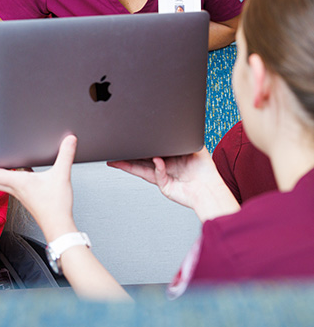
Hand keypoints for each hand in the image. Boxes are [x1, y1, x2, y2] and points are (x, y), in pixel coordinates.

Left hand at [0, 135, 78, 240]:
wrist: (58, 226)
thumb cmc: (56, 206)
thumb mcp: (62, 175)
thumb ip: (66, 155)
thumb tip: (69, 140)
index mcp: (18, 182)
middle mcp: (16, 189)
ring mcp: (20, 194)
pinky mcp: (26, 197)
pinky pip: (10, 186)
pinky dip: (8, 177)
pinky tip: (20, 171)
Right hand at [108, 147, 239, 221]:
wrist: (211, 190)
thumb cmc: (206, 171)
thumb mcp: (194, 146)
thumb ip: (180, 138)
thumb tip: (164, 136)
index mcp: (169, 156)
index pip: (150, 150)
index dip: (139, 146)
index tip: (128, 141)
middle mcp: (164, 166)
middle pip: (140, 160)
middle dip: (126, 156)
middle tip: (115, 152)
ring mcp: (162, 177)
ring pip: (141, 169)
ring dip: (128, 165)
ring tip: (116, 160)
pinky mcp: (164, 186)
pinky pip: (157, 175)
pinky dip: (157, 168)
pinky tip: (157, 161)